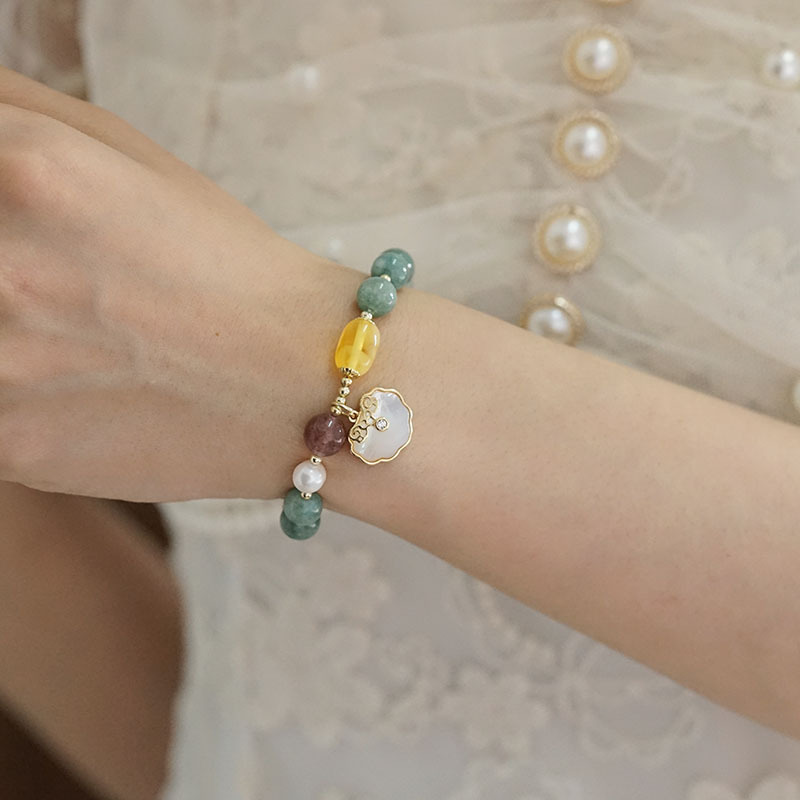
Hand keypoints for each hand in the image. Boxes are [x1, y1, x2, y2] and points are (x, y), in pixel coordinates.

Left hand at [0, 68, 356, 500]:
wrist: (297, 381)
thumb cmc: (224, 263)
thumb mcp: (127, 153)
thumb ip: (15, 107)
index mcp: (30, 172)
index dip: (2, 214)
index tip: (26, 232)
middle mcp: (1, 266)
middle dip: (12, 269)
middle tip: (65, 291)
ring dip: (10, 336)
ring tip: (71, 344)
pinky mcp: (9, 442)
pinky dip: (20, 399)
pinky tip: (76, 393)